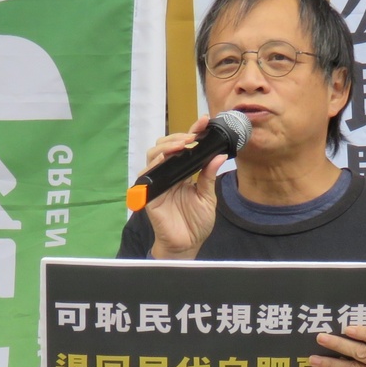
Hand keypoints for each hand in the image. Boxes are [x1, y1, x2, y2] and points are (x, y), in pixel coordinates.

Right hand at [141, 116, 224, 259]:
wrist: (187, 244)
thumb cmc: (196, 223)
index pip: (185, 148)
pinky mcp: (149, 193)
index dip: (192, 132)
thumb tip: (218, 155)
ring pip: (154, 154)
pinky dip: (155, 163)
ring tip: (183, 144)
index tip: (204, 121)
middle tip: (194, 136)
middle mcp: (169, 174)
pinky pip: (147, 174)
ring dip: (168, 146)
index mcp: (183, 173)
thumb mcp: (208, 197)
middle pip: (166, 145)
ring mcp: (158, 182)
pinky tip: (166, 158)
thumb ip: (209, 176)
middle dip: (179, 136)